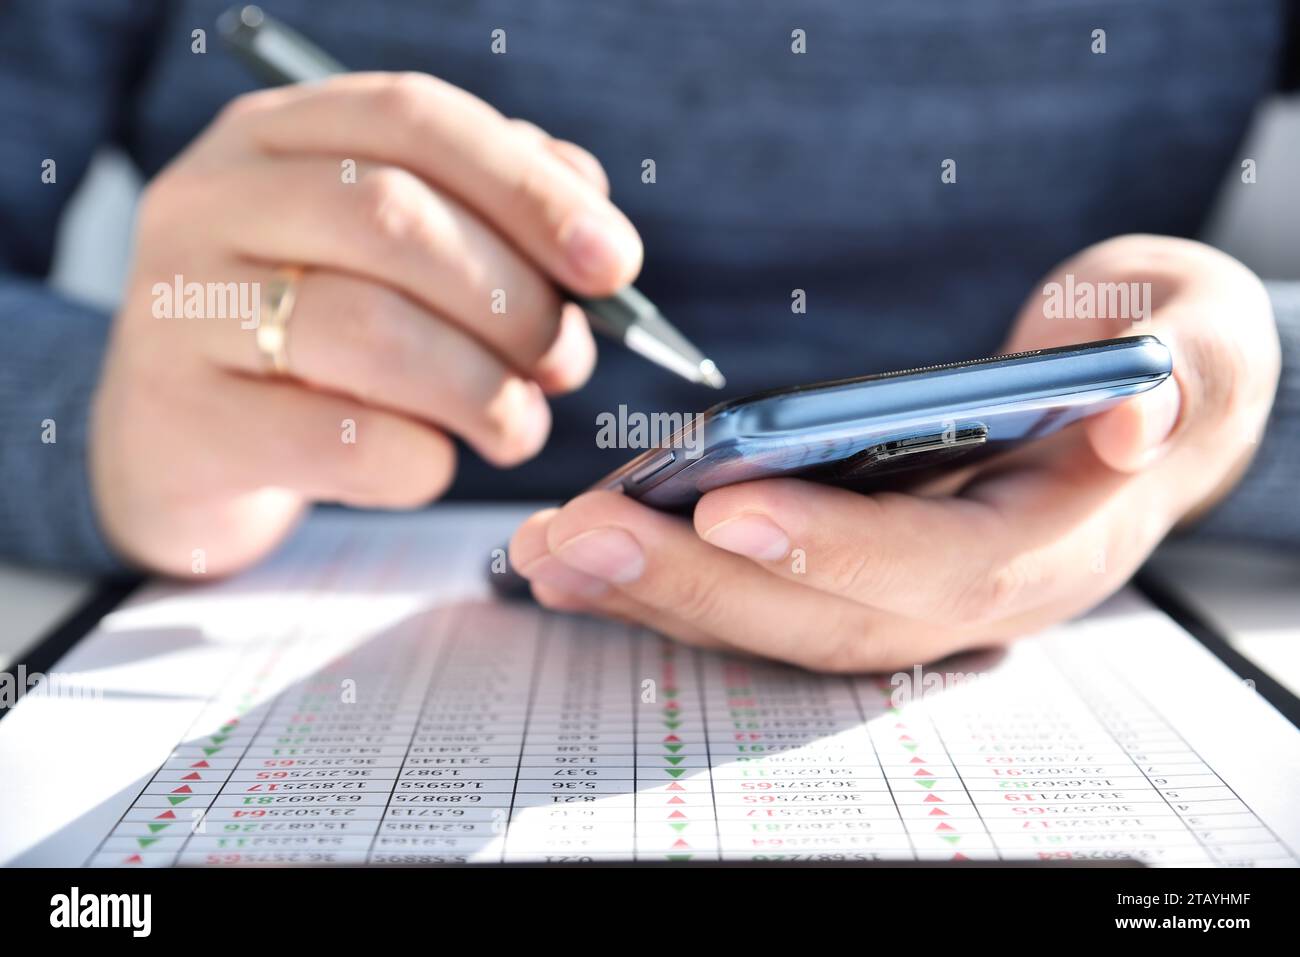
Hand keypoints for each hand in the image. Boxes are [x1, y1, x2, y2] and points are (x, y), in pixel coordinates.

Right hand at [92, 72, 640, 574]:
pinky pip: (340, 442)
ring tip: (519, 427)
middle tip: (567, 364)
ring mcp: (178, 311)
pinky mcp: (185, 423)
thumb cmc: (314, 335)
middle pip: (395, 220)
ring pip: (370, 331)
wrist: (181, 441)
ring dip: (483, 391)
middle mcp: (210, 202)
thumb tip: (589, 214)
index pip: (412, 118)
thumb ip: (484, 211)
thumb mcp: (383, 253)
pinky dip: (421, 462)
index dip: (529, 189)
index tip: (615, 264)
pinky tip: (433, 462)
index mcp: (273, 136)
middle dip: (516, 302)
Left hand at [509, 235, 1279, 670]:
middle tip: (573, 537)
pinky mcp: (844, 584)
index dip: (836, 546)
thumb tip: (1135, 414)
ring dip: (650, 594)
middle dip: (694, 583)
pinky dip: (660, 583)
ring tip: (543, 550)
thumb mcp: (1185, 337)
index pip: (935, 567)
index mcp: (1047, 544)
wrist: (1125, 411)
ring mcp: (896, 599)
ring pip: (767, 623)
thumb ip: (1175, 365)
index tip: (728, 504)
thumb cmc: (1145, 363)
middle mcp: (962, 597)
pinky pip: (747, 600)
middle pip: (821, 616)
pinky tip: (575, 557)